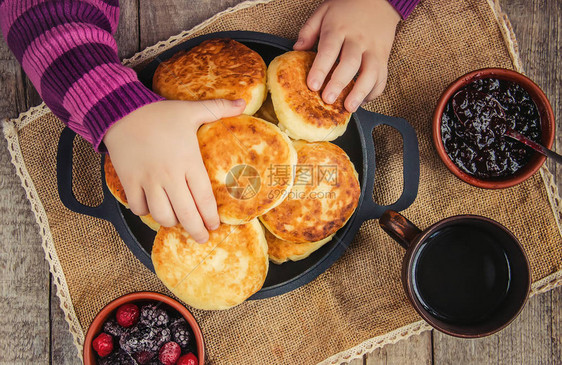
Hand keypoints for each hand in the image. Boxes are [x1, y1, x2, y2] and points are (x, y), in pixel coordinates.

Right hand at [103, 99, 245, 242]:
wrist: (121, 110)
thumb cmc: (160, 113)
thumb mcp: (191, 110)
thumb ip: (219, 108)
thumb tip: (244, 102)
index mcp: (189, 161)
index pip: (204, 199)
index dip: (211, 217)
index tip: (215, 225)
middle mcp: (170, 175)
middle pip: (186, 214)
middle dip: (197, 231)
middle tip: (202, 237)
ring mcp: (148, 180)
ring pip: (162, 215)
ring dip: (172, 222)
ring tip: (178, 222)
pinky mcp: (129, 182)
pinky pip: (139, 207)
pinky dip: (146, 212)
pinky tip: (153, 208)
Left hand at [294, 0, 400, 111]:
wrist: (379, 0)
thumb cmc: (347, 8)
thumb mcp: (324, 11)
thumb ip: (308, 30)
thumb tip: (297, 49)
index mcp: (339, 28)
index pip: (329, 50)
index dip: (321, 68)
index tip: (312, 85)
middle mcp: (358, 40)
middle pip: (350, 63)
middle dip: (338, 83)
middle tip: (328, 99)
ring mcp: (373, 49)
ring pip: (370, 72)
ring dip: (360, 92)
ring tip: (349, 107)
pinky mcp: (384, 57)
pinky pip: (382, 77)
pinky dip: (374, 91)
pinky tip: (363, 100)